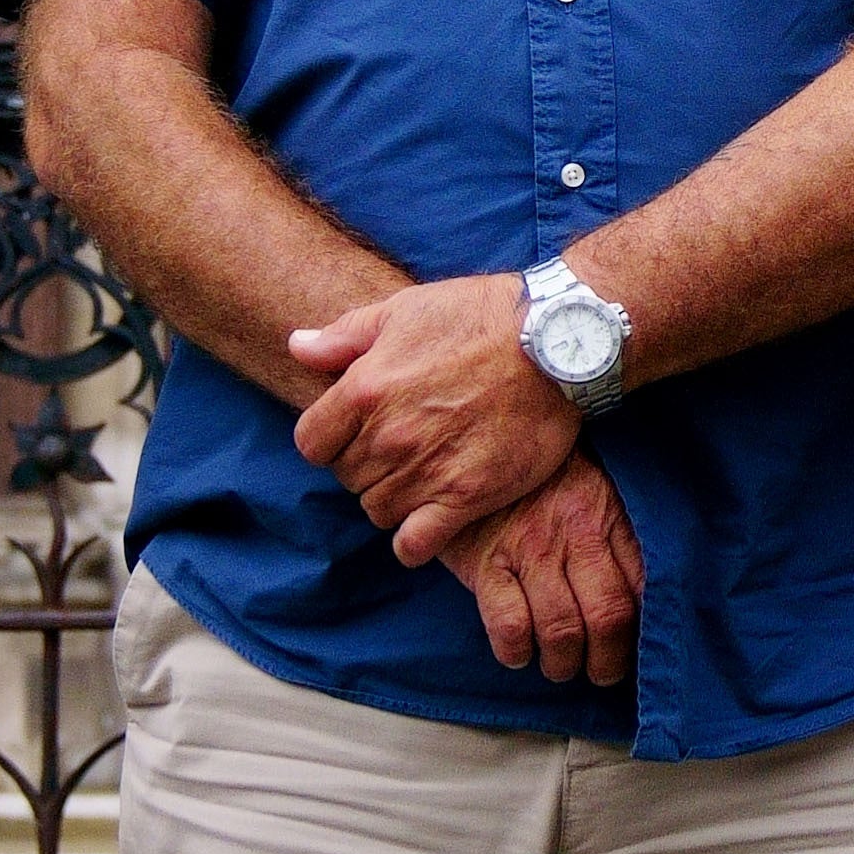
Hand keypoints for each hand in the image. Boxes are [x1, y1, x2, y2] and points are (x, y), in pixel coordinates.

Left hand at [285, 271, 574, 557]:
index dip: (329, 441)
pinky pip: (416, 543)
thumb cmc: (481, 316)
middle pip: (347, 478)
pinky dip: (413, 542)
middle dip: (364, 467)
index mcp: (365, 389)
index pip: (311, 444)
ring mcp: (427, 470)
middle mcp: (389, 436)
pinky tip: (426, 525)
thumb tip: (297, 346)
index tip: (354, 433)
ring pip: (378, 510)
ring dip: (392, 499)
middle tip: (398, 451)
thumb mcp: (404, 309)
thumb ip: (344, 336)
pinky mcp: (467, 496)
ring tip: (419, 478)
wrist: (557, 341)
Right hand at [443, 462, 643, 681]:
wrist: (475, 445)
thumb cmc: (542, 479)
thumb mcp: (594, 488)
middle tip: (601, 672)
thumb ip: (621, 533)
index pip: (643, 584)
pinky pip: (510, 625)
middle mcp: (573, 535)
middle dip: (608, 660)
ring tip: (561, 666)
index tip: (641, 649)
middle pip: (607, 617)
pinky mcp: (487, 564)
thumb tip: (647, 593)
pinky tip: (519, 652)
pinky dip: (517, 651)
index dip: (646, 629)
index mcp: (607, 516)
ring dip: (563, 664)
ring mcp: (529, 551)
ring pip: (561, 630)